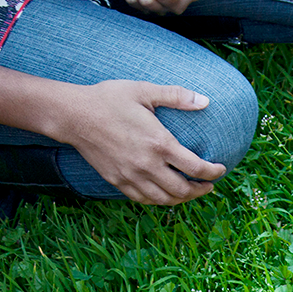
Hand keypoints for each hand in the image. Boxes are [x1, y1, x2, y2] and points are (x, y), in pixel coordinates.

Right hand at [52, 80, 225, 204]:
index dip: (214, 172)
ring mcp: (132, 176)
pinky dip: (159, 200)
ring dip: (182, 199)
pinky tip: (165, 194)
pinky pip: (144, 199)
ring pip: (165, 199)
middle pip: (184, 190)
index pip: (196, 168)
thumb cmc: (108, 99)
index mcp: (159, 144)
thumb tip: (205, 100)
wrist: (72, 115)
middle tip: (209, 185)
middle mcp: (147, 165)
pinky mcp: (118, 181)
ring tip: (191, 191)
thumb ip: (176, 96)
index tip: (220, 169)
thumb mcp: (144, 91)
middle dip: (201, 189)